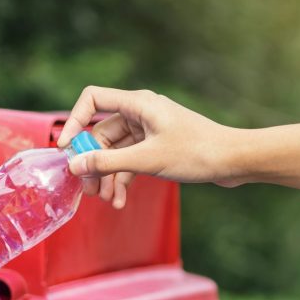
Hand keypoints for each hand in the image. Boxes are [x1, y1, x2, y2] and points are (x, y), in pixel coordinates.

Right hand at [58, 86, 249, 207]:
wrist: (233, 161)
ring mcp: (149, 130)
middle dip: (93, 162)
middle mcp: (141, 113)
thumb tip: (74, 165)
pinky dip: (123, 179)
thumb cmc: (196, 152)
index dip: (75, 122)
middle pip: (101, 133)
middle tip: (87, 190)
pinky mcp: (157, 147)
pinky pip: (130, 161)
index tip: (66, 150)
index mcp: (138, 104)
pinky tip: (120, 201)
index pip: (92, 99)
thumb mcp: (147, 159)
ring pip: (115, 151)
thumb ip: (107, 162)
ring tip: (106, 201)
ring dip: (108, 176)